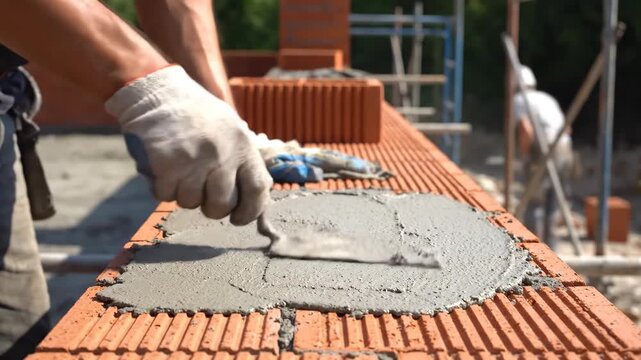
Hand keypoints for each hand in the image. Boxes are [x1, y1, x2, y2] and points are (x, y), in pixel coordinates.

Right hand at [105, 65, 271, 224]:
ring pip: (190, 203)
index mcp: (241, 144)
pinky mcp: (165, 165)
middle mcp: (221, 154)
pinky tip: (162, 165)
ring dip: (182, 193)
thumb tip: (256, 197)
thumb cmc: (195, 113)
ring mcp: (192, 161)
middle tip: (201, 192)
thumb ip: (242, 160)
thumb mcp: (230, 127)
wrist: (155, 91)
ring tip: (179, 168)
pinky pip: (165, 195)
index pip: (258, 189)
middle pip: (222, 205)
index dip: (251, 211)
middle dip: (211, 207)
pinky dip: (161, 186)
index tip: (239, 218)